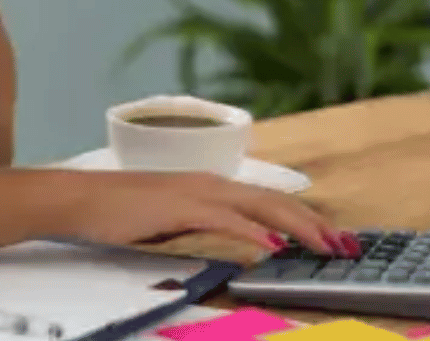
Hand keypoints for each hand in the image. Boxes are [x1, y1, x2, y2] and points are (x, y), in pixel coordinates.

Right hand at [51, 171, 360, 258]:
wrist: (81, 200)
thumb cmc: (122, 212)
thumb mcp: (176, 220)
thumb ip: (210, 226)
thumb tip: (244, 240)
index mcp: (214, 187)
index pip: (271, 201)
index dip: (306, 218)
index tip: (333, 238)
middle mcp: (213, 184)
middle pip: (277, 201)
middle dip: (315, 224)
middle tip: (347, 246)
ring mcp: (198, 193)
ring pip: (262, 206)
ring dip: (298, 226)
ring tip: (326, 245)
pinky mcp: (181, 207)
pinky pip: (227, 219)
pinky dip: (254, 230)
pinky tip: (273, 243)